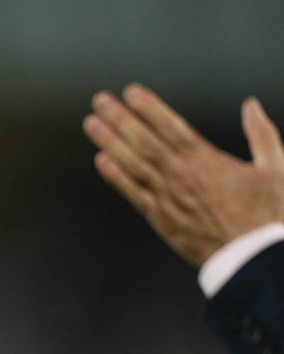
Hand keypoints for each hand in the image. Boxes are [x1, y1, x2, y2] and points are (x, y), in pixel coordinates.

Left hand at [83, 83, 283, 266]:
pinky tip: (100, 161)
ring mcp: (167, 197)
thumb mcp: (274, 168)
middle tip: (99, 101)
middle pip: (144, 141)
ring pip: (132, 164)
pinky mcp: (159, 218)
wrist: (251, 257)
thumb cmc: (265, 214)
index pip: (171, 126)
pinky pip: (132, 194)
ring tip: (92, 124)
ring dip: (110, 142)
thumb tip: (251, 105)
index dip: (149, 107)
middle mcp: (181, 175)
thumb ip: (261, 134)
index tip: (130, 92)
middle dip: (120, 119)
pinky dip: (115, 177)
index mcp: (206, 160)